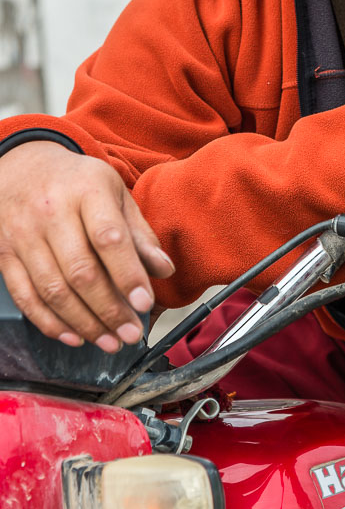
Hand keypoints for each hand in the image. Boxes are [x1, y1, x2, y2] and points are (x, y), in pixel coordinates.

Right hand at [0, 142, 173, 350]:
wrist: (22, 167)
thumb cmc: (77, 183)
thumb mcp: (115, 193)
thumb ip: (139, 233)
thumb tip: (164, 270)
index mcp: (87, 190)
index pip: (109, 237)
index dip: (128, 274)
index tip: (145, 303)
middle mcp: (52, 211)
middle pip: (81, 271)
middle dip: (110, 310)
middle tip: (131, 334)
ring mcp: (24, 234)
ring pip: (53, 290)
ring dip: (84, 324)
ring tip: (109, 342)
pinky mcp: (5, 254)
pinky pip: (26, 297)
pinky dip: (50, 323)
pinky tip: (74, 336)